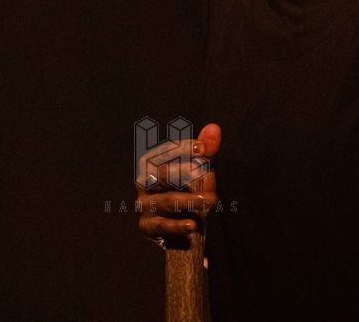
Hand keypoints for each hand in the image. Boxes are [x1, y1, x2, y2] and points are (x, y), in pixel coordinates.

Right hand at [135, 122, 220, 244]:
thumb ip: (205, 149)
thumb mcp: (198, 170)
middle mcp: (144, 181)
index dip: (183, 148)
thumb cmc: (187, 192)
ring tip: (211, 200)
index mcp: (152, 163)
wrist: (179, 231)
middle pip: (160, 173)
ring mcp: (145, 204)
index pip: (166, 151)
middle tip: (206, 172)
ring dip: (190, 200)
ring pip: (166, 200)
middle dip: (183, 171)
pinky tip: (193, 225)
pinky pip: (162, 225)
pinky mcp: (148, 226)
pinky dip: (177, 225)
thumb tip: (214, 128)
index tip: (203, 148)